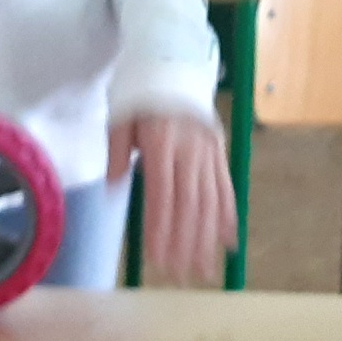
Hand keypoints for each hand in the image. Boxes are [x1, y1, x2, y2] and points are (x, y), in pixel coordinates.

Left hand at [112, 108, 236, 283]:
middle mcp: (190, 150)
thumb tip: (112, 187)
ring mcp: (209, 152)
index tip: (158, 260)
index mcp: (162, 143)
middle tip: (181, 276)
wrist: (174, 64)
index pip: (163, 195)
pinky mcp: (221, 152)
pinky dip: (229, 217)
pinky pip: (227, 188)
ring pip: (212, 201)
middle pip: (190, 205)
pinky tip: (228, 243)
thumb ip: (116, 153)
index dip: (162, 229)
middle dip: (186, 244)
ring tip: (204, 270)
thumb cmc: (140, 96)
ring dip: (208, 239)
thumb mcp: (119, 119)